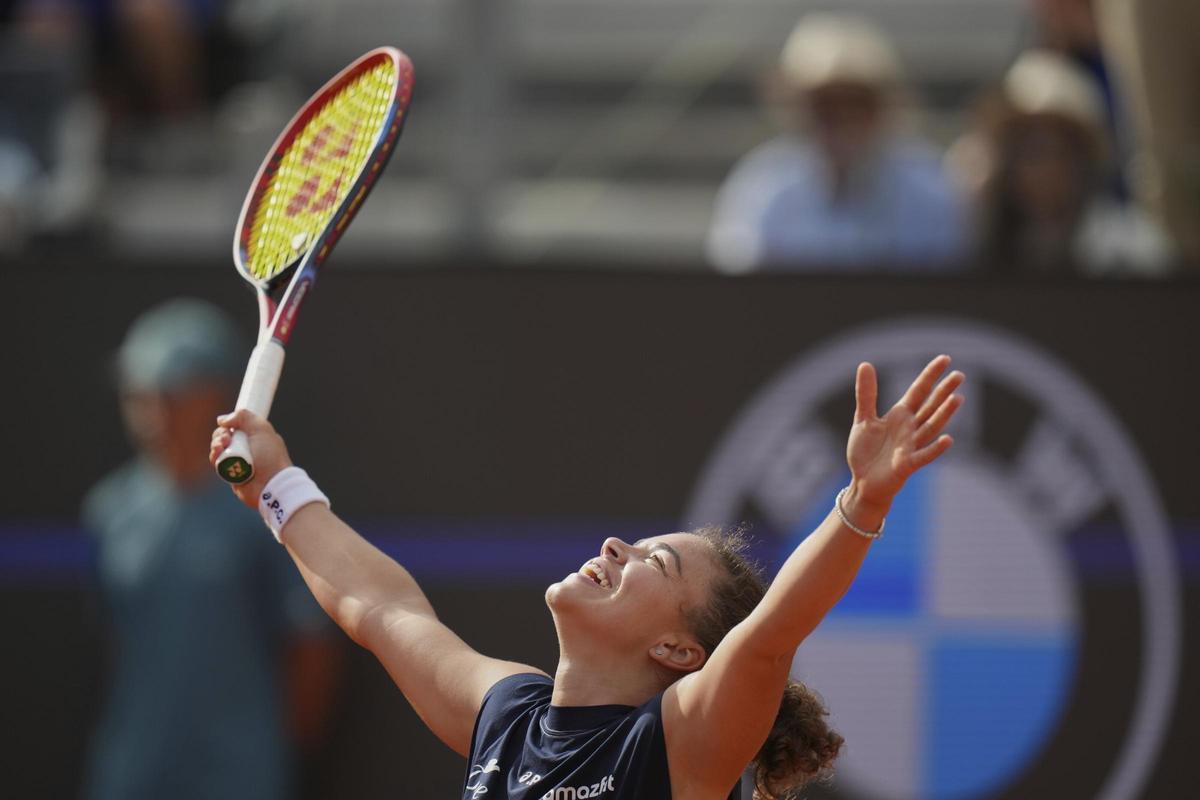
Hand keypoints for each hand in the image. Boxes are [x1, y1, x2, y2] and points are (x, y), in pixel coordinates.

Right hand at [209, 410, 292, 508]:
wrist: (271, 484)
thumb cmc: (270, 456)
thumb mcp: (261, 428)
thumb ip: (243, 417)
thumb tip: (222, 420)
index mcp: (255, 437)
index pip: (236, 427)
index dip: (228, 425)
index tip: (227, 425)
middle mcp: (246, 448)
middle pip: (224, 436)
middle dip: (220, 434)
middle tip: (226, 437)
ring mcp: (237, 461)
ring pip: (218, 448)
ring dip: (216, 444)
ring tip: (222, 445)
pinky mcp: (230, 474)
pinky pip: (217, 462)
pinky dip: (214, 456)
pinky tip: (217, 453)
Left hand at [843, 355, 963, 525]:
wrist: (863, 482)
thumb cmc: (866, 452)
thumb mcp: (863, 419)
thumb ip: (867, 394)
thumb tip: (866, 364)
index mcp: (901, 415)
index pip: (919, 391)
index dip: (930, 375)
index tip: (945, 359)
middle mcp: (910, 428)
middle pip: (930, 406)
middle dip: (943, 391)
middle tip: (959, 375)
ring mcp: (911, 446)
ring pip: (931, 427)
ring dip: (943, 414)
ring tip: (957, 398)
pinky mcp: (907, 464)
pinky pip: (923, 456)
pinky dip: (935, 449)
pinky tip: (947, 440)